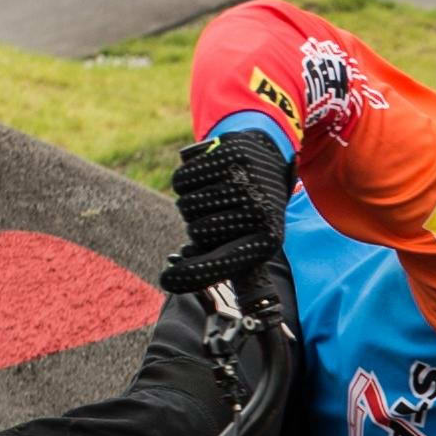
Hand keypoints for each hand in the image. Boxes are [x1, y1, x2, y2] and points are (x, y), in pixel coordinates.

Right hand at [158, 124, 295, 293]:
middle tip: (219, 212)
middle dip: (198, 226)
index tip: (168, 281)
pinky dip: (185, 182)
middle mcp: (259, 211)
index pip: (222, 263)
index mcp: (267, 239)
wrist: (268, 158)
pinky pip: (181, 181)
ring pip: (187, 207)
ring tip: (215, 194)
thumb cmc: (250, 209)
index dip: (193, 274)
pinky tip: (207, 176)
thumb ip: (217, 259)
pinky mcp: (229, 154)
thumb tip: (173, 280)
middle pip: (197, 232)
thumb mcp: (247, 238)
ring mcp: (245, 180)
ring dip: (192, 204)